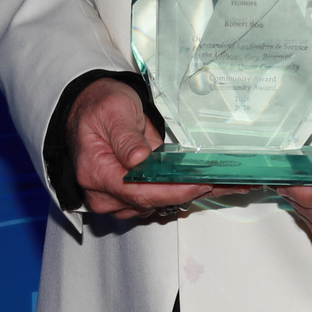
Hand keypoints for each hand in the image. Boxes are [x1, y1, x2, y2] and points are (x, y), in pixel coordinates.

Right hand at [67, 78, 212, 218]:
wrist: (90, 107)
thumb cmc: (100, 107)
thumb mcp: (113, 110)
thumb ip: (125, 136)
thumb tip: (138, 159)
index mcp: (96, 171)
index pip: (138, 192)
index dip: (171, 191)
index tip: (198, 184)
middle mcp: (103, 193)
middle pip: (149, 202)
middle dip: (186, 193)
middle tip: (221, 183)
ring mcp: (114, 198)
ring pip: (155, 205)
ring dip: (186, 194)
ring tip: (217, 182)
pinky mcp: (127, 197)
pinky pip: (155, 200)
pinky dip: (178, 192)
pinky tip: (200, 183)